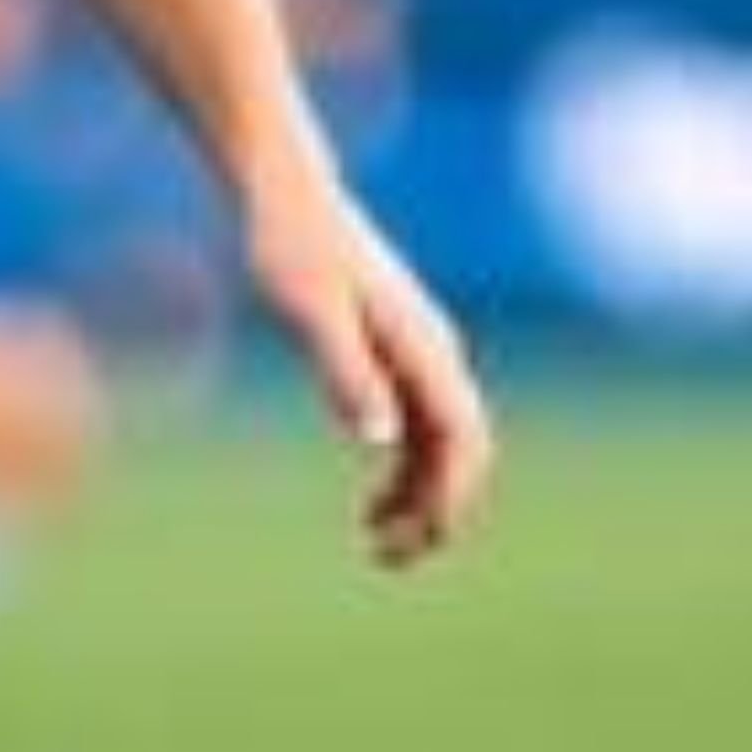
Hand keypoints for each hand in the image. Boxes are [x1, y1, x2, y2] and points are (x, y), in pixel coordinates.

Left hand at [243, 185, 490, 568]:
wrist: (286, 193)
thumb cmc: (290, 247)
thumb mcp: (310, 312)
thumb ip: (347, 373)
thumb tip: (381, 441)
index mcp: (423, 346)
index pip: (465, 439)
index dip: (451, 496)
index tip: (417, 541)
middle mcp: (434, 351)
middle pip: (462, 449)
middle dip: (438, 508)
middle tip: (389, 558)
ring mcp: (418, 351)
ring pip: (441, 442)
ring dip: (420, 495)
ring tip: (374, 541)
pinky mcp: (395, 349)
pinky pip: (420, 425)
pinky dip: (405, 467)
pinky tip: (371, 499)